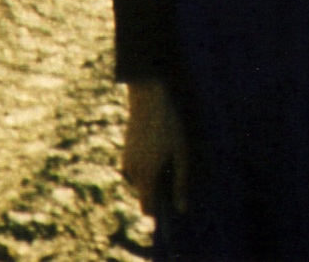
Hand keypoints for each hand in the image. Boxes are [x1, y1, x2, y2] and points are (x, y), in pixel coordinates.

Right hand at [123, 79, 189, 220]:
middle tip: (175, 171)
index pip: (147, 208)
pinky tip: (159, 148)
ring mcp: (126, 159)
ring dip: (153, 176)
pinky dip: (147, 165)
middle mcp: (131, 172)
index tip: (171, 208)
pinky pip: (136, 167)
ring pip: (140, 180)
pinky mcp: (126, 149)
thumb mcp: (182, 153)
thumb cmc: (170, 125)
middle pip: (144, 194)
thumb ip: (182, 183)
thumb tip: (181, 208)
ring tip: (169, 156)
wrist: (149, 95)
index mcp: (145, 176)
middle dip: (158, 191)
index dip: (158, 213)